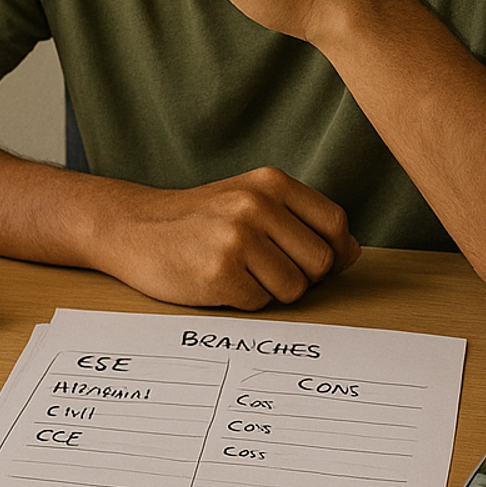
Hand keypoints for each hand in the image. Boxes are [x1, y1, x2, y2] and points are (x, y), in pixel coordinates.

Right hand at [92, 167, 360, 309]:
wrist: (132, 227)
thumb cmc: (198, 219)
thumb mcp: (250, 200)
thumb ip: (300, 220)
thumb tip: (353, 252)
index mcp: (271, 183)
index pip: (335, 224)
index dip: (335, 252)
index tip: (316, 264)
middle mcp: (256, 205)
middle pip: (321, 262)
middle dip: (303, 277)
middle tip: (268, 270)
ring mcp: (236, 238)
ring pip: (294, 288)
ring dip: (272, 291)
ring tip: (240, 273)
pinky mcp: (218, 273)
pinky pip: (259, 303)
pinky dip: (244, 301)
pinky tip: (218, 281)